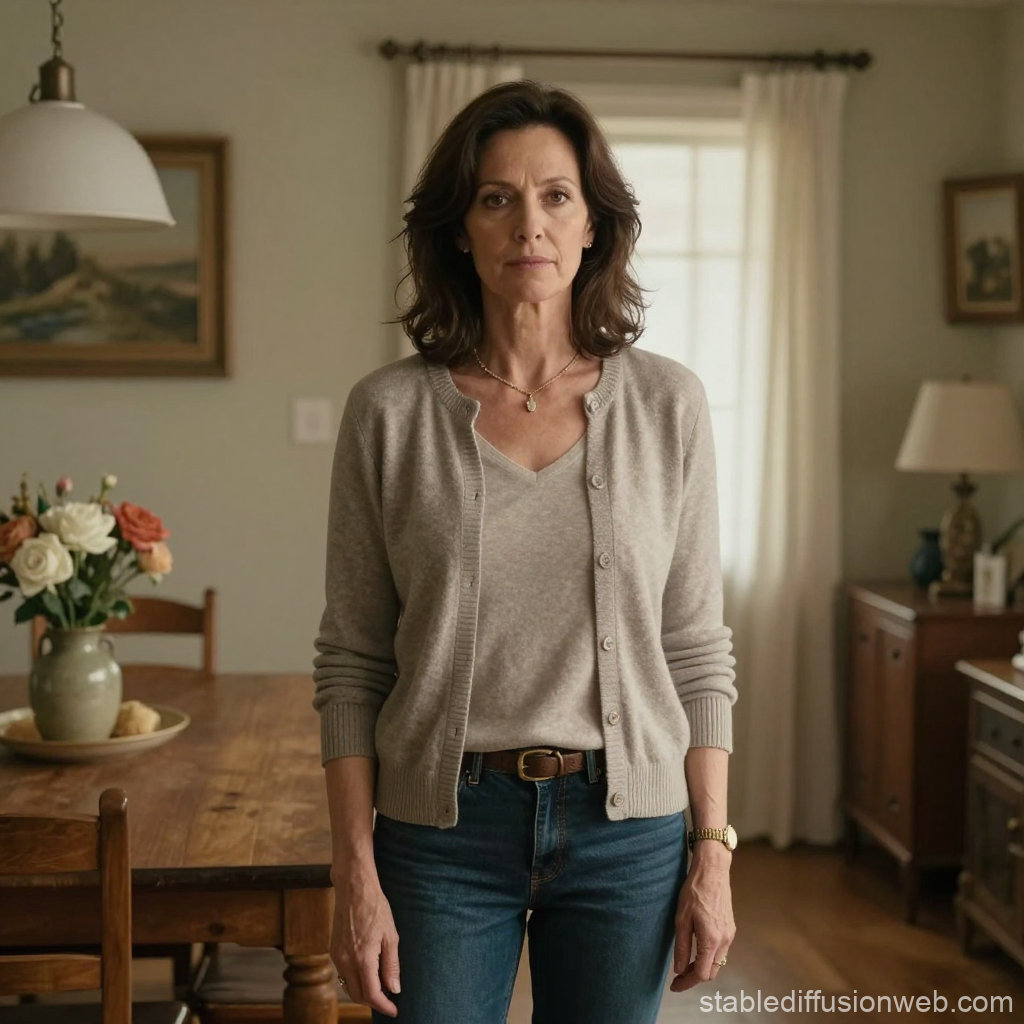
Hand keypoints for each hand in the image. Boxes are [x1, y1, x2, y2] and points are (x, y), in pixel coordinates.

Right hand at [330, 865, 401, 1016]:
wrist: (354, 888)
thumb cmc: (375, 908)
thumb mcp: (390, 935)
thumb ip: (391, 965)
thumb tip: (394, 989)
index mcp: (362, 959)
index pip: (372, 994)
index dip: (383, 1006)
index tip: (394, 1011)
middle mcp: (346, 961)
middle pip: (358, 995)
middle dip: (373, 1002)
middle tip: (388, 1001)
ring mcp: (337, 956)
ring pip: (348, 985)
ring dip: (363, 991)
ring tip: (380, 987)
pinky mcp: (333, 949)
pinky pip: (342, 973)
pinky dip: (354, 979)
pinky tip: (366, 972)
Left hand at [669, 842, 735, 991]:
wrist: (713, 871)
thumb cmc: (694, 891)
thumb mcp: (681, 919)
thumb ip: (682, 947)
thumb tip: (679, 969)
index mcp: (711, 939)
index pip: (702, 974)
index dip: (687, 982)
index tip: (674, 985)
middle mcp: (724, 940)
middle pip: (712, 972)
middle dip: (695, 976)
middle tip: (678, 975)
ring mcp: (730, 934)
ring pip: (718, 962)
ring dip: (703, 966)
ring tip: (686, 962)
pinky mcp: (731, 928)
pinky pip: (721, 950)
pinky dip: (709, 955)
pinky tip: (698, 948)